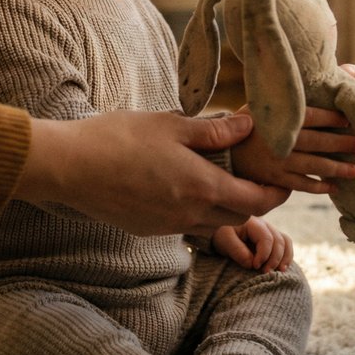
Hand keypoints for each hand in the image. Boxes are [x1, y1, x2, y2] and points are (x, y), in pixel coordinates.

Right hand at [16, 111, 291, 235]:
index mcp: (202, 188)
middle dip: (256, 201)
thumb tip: (249, 124)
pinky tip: (186, 188)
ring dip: (227, 209)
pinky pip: (187, 226)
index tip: (285, 180)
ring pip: (214, 224)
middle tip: (259, 179)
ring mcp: (168, 226)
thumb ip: (215, 130)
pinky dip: (198, 212)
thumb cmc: (119, 138)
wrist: (69, 167)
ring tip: (225, 182)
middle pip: (240, 217)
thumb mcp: (172, 125)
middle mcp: (190, 214)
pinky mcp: (149, 229)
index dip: (277, 193)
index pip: (257, 201)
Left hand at [212, 216, 292, 272]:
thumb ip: (238, 251)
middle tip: (265, 272)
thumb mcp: (224, 240)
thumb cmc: (220, 234)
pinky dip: (286, 256)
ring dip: (285, 257)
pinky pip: (285, 245)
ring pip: (285, 242)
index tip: (255, 266)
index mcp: (253, 223)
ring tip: (280, 271)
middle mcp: (265, 226)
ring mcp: (269, 232)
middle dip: (275, 258)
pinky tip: (282, 268)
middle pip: (279, 241)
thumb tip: (252, 264)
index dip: (264, 254)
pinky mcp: (270, 240)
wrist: (216, 230)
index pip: (266, 238)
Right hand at [231, 106, 354, 191]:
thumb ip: (283, 102)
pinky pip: (300, 185)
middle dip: (341, 143)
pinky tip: (333, 187)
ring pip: (312, 166)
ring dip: (336, 168)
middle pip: (317, 142)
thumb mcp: (260, 108)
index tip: (348, 119)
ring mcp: (277, 163)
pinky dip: (318, 187)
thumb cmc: (245, 126)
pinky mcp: (275, 179)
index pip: (310, 117)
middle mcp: (279, 142)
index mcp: (277, 120)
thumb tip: (314, 87)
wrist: (222, 153)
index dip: (331, 118)